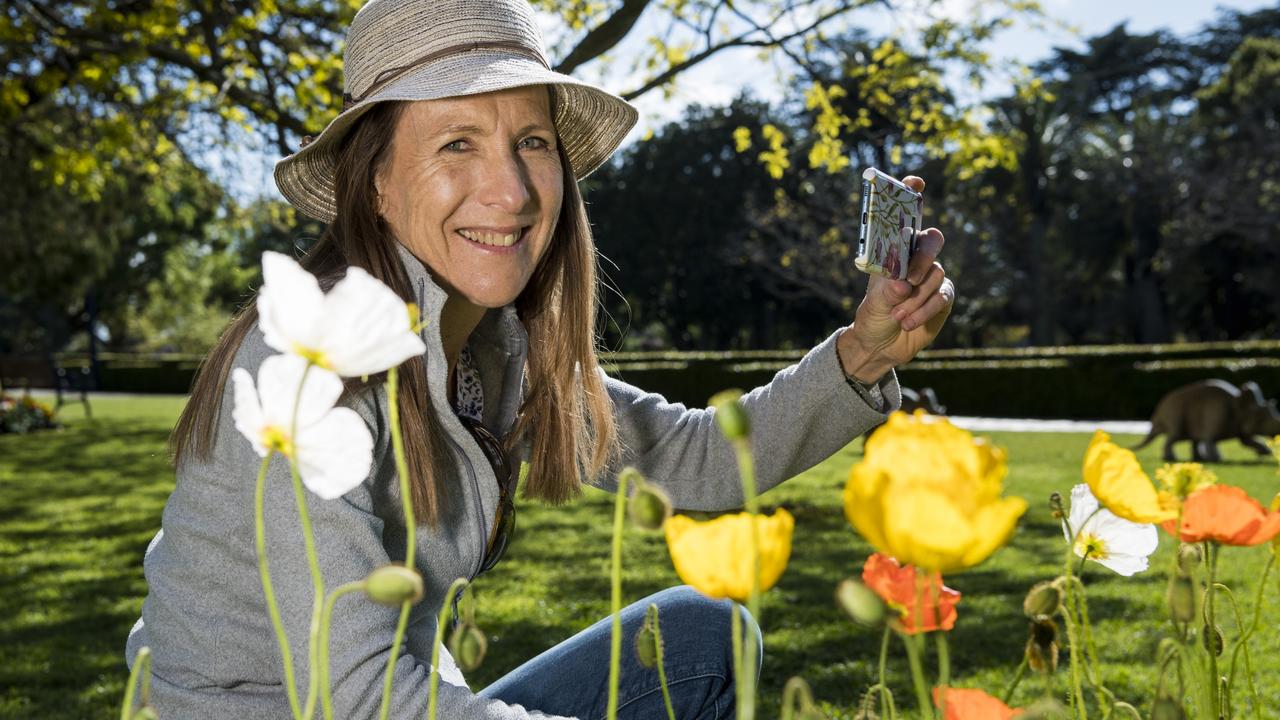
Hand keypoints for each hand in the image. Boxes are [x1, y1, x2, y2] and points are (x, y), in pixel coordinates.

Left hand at [837, 175, 954, 382]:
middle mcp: (916, 257)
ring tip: (898, 315)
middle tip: (910, 279)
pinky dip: (925, 310)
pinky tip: (908, 322)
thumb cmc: (874, 315)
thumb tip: (903, 284)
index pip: (905, 217)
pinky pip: (942, 296)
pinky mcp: (943, 296)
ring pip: (936, 274)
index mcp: (894, 250)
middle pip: (932, 240)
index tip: (915, 182)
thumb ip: (887, 291)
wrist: (882, 344)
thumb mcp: (874, 302)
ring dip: (916, 298)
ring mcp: (932, 275)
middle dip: (923, 257)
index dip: (912, 195)